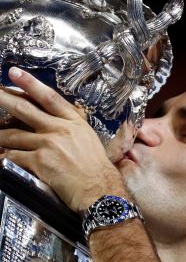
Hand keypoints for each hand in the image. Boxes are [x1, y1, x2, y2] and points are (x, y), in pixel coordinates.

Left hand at [0, 67, 125, 210]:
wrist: (99, 188)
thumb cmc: (97, 168)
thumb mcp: (89, 139)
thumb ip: (71, 128)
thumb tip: (56, 123)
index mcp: (74, 122)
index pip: (49, 97)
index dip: (30, 83)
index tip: (14, 73)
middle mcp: (59, 129)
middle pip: (25, 109)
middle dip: (3, 98)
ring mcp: (48, 144)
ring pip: (14, 135)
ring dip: (0, 136)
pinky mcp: (39, 162)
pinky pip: (14, 156)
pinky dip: (6, 156)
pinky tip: (2, 156)